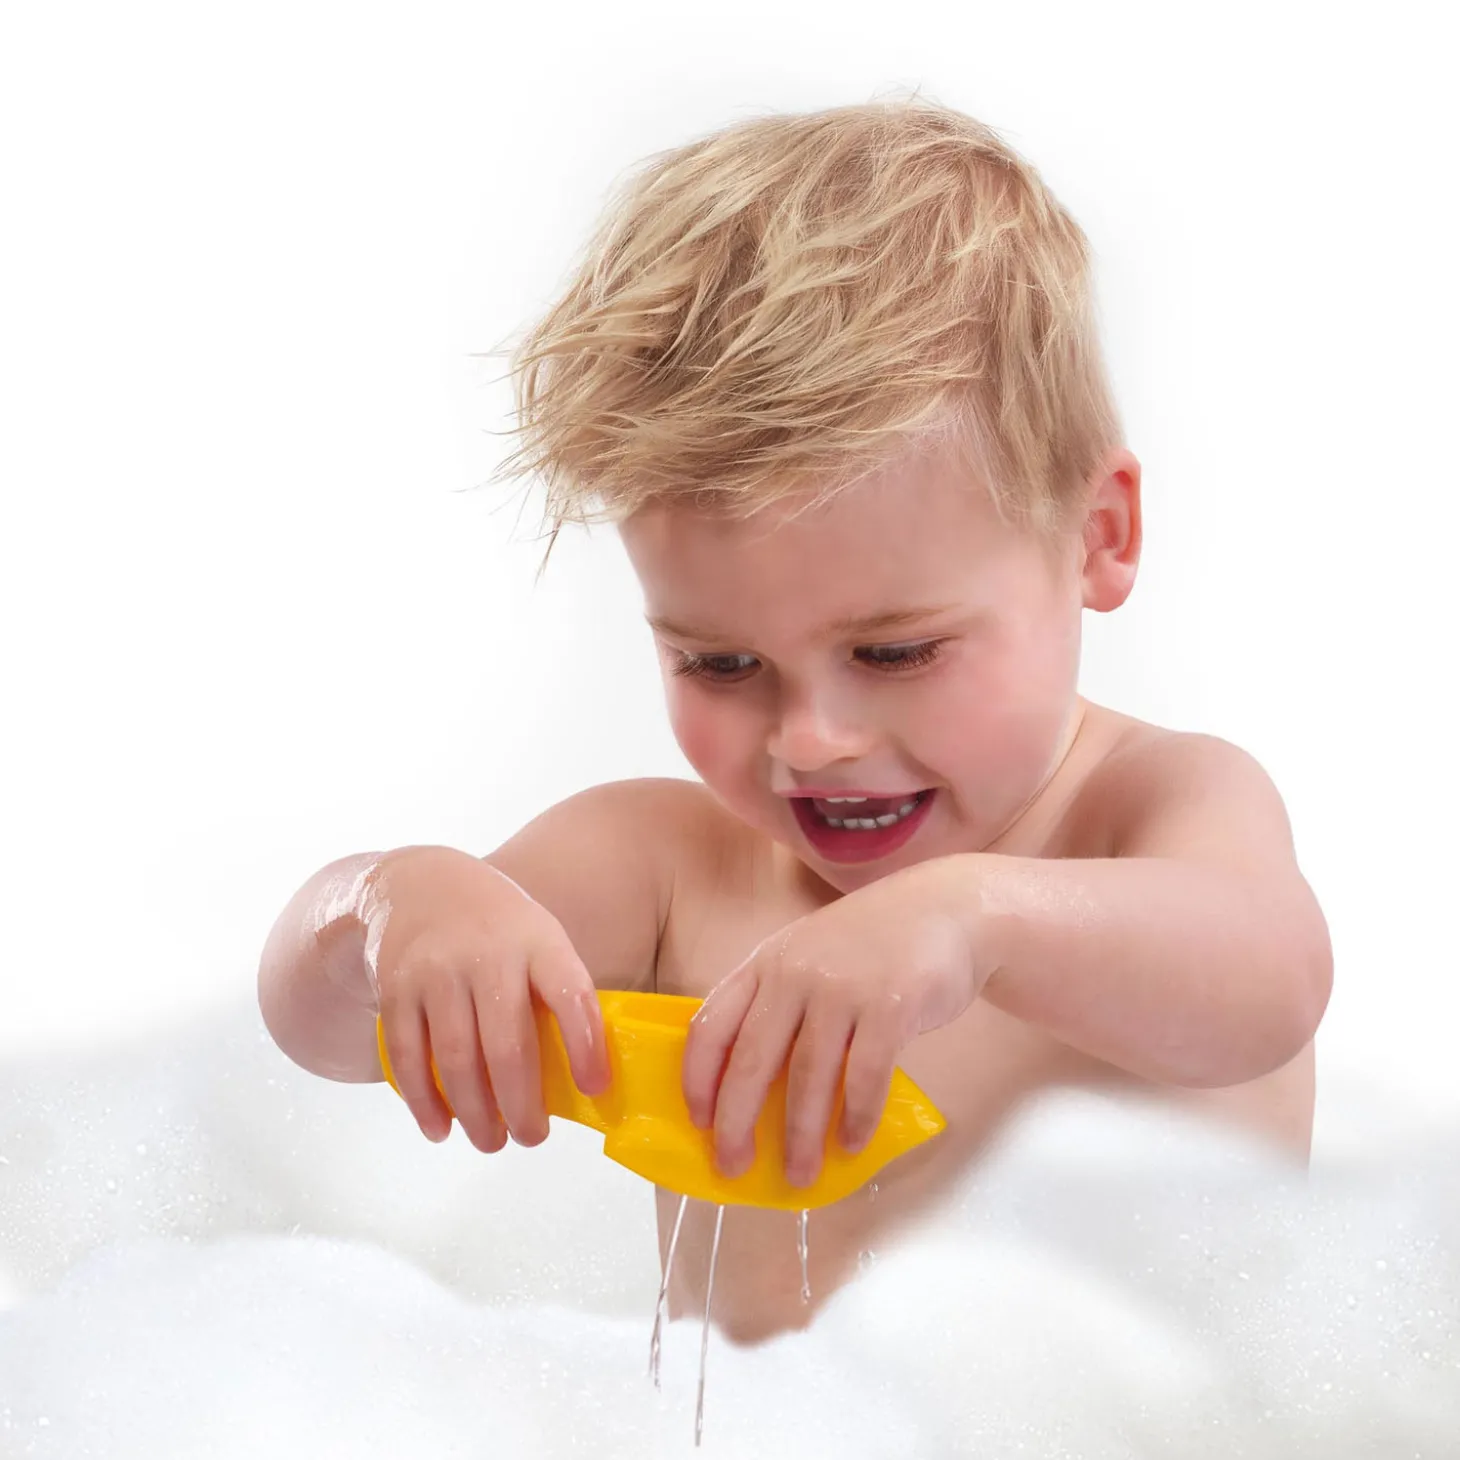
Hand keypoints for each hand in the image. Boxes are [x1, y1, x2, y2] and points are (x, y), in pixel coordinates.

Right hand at [364, 847, 609, 1151]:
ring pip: (457, 1059)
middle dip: (522, 1106)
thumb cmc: (499, 927)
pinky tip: (440, 1128)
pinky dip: (424, 1101)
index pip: (570, 994)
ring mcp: (437, 971)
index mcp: (538, 942)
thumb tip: (582, 1081)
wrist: (421, 884)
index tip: (596, 1089)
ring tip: (492, 1141)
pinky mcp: (396, 989)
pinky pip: (408, 1056)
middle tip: (533, 1139)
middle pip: (508, 1046)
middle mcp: (487, 955)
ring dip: (475, 1114)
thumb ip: (556, 996)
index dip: (586, 1045)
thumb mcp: (540, 939)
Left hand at [681, 861, 990, 1188]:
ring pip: (808, 1078)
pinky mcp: (890, 1007)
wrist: (947, 908)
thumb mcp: (808, 956)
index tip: (698, 1122)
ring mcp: (842, 989)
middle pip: (752, 1060)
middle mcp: (795, 973)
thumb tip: (748, 1087)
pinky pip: (865, 1078)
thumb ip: (776, 1004)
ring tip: (800, 1173)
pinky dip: (856, 1118)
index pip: (711, 1025)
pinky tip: (852, 1144)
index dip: (697, 1080)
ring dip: (801, 1135)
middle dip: (737, 1123)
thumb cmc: (872, 943)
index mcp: (766, 963)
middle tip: (733, 1166)